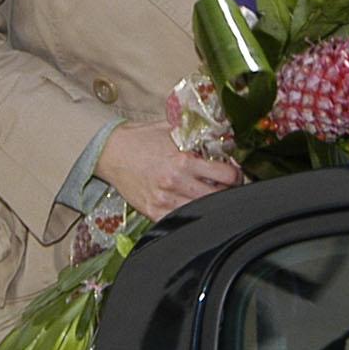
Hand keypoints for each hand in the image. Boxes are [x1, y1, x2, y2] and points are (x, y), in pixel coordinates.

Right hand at [92, 120, 241, 219]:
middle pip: (218, 196)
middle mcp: (175, 182)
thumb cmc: (143, 139)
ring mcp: (164, 200)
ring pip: (202, 210)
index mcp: (183, 160)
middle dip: (227, 191)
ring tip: (209, 195)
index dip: (236, 174)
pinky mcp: (153, 212)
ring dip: (210, 204)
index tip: (235, 173)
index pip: (226, 174)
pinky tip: (191, 205)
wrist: (112, 152)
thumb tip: (224, 135)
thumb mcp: (172, 129)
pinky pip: (180, 220)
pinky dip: (190, 214)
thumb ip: (198, 133)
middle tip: (227, 187)